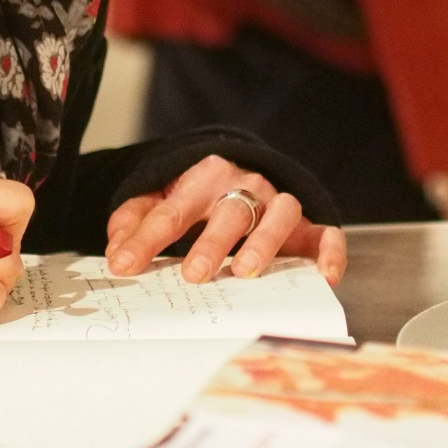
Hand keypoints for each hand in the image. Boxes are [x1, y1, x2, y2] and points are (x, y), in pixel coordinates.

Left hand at [104, 155, 346, 286]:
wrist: (240, 170)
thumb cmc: (194, 195)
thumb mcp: (157, 197)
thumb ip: (133, 222)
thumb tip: (117, 254)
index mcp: (202, 178)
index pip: (171, 210)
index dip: (146, 239)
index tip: (124, 266)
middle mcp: (245, 186)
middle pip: (230, 211)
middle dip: (211, 243)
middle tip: (193, 275)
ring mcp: (279, 204)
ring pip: (279, 215)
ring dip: (264, 242)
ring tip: (245, 273)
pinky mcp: (308, 226)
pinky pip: (326, 234)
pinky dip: (330, 253)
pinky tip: (322, 277)